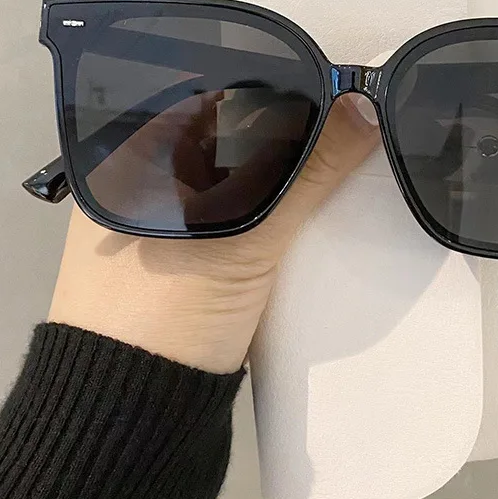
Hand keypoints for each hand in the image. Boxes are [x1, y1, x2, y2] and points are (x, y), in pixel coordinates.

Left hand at [48, 95, 378, 372]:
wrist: (137, 412)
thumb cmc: (168, 306)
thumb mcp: (244, 235)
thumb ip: (307, 172)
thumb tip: (362, 109)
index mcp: (135, 158)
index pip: (211, 97)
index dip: (274, 88)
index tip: (330, 86)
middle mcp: (149, 180)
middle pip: (229, 136)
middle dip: (287, 131)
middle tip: (346, 117)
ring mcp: (172, 221)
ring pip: (239, 177)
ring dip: (285, 171)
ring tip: (341, 149)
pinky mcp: (195, 255)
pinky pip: (241, 212)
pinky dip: (276, 206)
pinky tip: (315, 199)